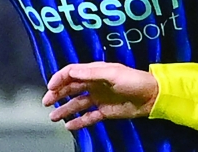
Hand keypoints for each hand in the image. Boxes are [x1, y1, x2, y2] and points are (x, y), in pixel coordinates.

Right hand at [43, 62, 158, 130]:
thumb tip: (72, 71)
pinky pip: (88, 116)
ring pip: (77, 103)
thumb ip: (92, 72)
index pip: (73, 72)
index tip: (50, 87)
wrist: (152, 97)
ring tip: (53, 117)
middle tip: (46, 102)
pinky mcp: (105, 111)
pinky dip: (78, 121)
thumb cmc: (135, 81)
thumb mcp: (113, 73)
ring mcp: (99, 98)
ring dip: (64, 109)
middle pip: (71, 88)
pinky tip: (69, 125)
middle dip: (57, 94)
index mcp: (96, 71)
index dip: (59, 78)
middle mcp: (95, 84)